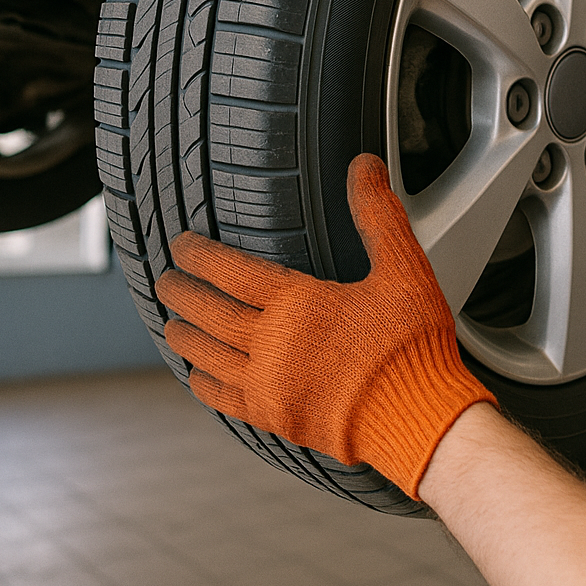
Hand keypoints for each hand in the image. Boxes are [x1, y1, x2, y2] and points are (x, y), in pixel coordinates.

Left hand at [155, 153, 495, 496]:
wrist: (418, 419)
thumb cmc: (412, 345)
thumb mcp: (404, 270)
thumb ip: (379, 215)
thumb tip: (364, 166)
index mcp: (298, 304)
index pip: (231, 271)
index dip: (200, 255)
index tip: (180, 245)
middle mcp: (273, 344)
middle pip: (209, 312)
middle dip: (182, 293)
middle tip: (166, 279)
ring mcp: (269, 385)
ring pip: (208, 356)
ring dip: (185, 335)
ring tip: (172, 323)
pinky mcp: (276, 418)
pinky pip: (223, 400)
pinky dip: (203, 383)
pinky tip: (199, 375)